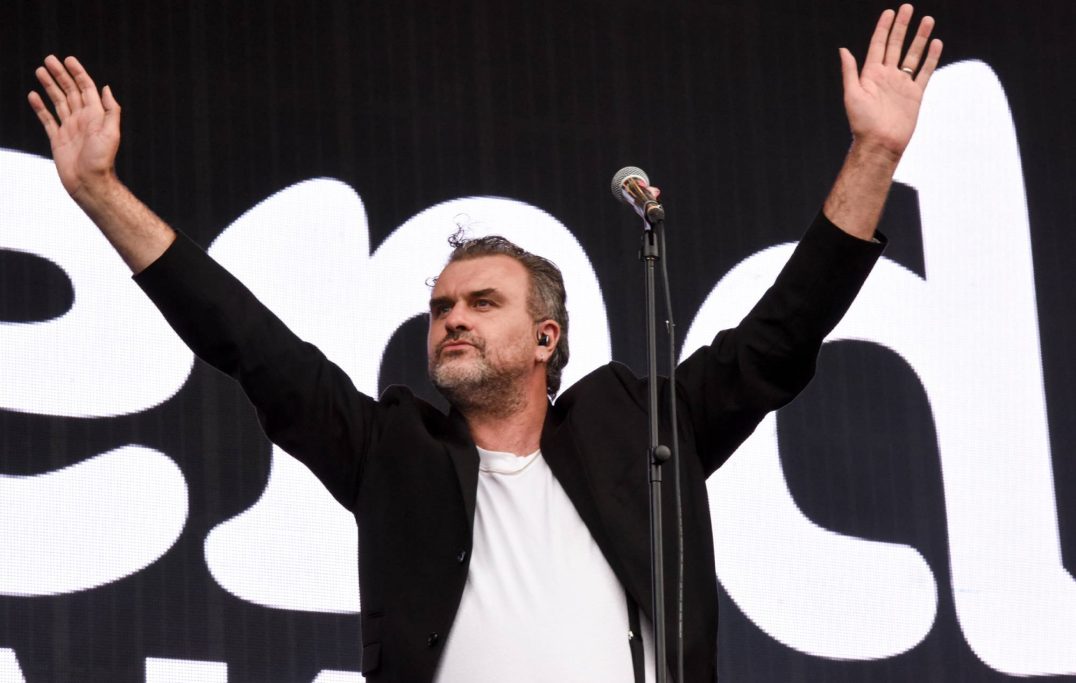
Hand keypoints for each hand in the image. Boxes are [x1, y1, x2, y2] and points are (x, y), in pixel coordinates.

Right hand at [27, 55, 121, 200]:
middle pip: (69, 91)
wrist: (89, 183)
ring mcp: (69, 128)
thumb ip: (109, 110)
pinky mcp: (58, 139)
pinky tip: (33, 96)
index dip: (78, 73)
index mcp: (95, 116)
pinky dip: (40, 107)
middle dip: (60, 75)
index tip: (68, 59)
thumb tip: (106, 88)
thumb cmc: (102, 161)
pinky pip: (47, 119)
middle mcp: (82, 120)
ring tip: (40, 71)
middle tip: (49, 59)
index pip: (85, 89)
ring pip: (57, 101)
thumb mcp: (111, 133)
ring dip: (49, 86)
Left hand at [839, 4, 942, 158]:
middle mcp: (887, 76)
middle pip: (896, 45)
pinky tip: (936, 43)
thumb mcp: (852, 95)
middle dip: (902, 26)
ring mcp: (902, 84)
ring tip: (927, 20)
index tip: (890, 12)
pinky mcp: (915, 94)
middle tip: (908, 8)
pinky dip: (931, 58)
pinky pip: (925, 72)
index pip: (878, 45)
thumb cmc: (862, 123)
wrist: (880, 143)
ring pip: (913, 55)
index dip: (884, 28)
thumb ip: (850, 71)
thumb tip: (843, 49)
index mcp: (871, 74)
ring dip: (920, 38)